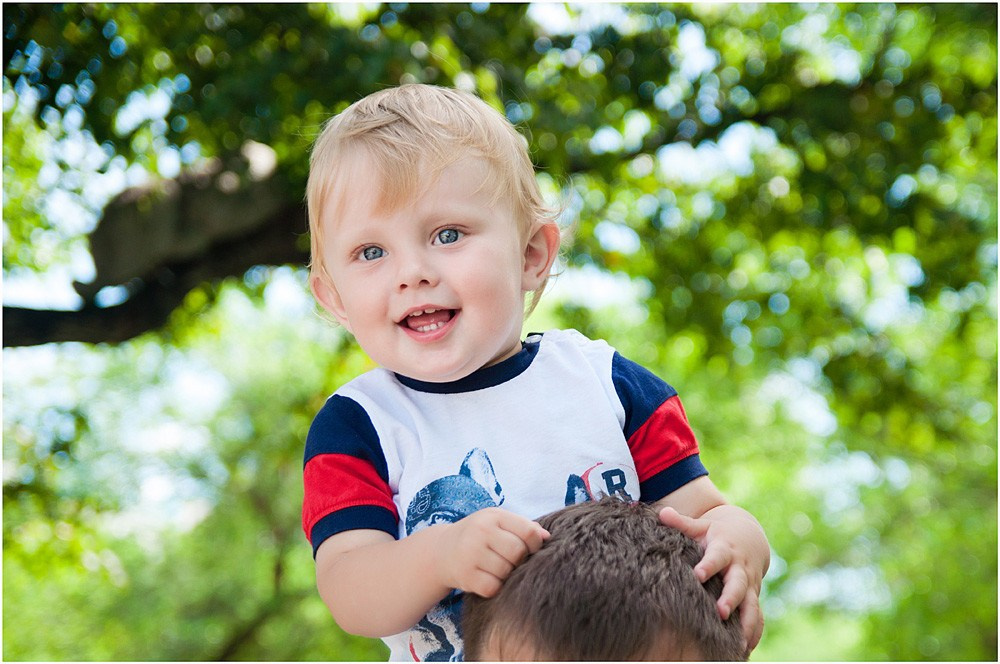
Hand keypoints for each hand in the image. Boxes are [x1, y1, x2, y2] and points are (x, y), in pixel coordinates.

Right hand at [435, 507, 548, 597]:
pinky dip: (494, 586)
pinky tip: (488, 578)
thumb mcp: (499, 523)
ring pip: (506, 571)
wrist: (443, 551)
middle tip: (511, 561)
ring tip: (497, 568)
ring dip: (506, 574)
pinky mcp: (465, 575)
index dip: (535, 544)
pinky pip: (492, 587)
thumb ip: (524, 527)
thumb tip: (547, 537)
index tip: (529, 550)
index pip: (528, 531)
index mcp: (493, 515)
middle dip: (519, 560)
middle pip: (518, 552)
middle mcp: (480, 531)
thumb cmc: (480, 536)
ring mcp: (470, 553)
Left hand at [658, 505, 766, 653]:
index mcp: (725, 549)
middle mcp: (739, 568)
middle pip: (737, 584)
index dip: (708, 565)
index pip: (716, 557)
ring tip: (738, 643)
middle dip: (731, 598)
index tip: (698, 574)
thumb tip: (662, 512)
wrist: (748, 536)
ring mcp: (749, 585)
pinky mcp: (753, 597)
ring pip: (751, 605)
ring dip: (746, 623)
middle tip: (721, 612)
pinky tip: (744, 652)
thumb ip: (682, 522)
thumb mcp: (701, 525)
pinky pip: (757, 617)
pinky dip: (753, 634)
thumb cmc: (716, 532)